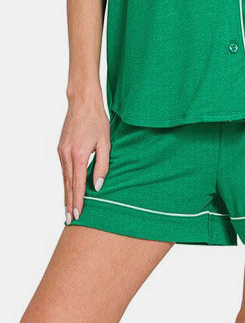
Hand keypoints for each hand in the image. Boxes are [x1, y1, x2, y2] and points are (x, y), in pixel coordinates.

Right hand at [58, 85, 109, 224]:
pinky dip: (66, 182)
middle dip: (69, 203)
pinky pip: (64, 169)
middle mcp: (66, 155)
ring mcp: (61, 151)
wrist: (82, 102)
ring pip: (64, 178)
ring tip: (68, 209)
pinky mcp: (60, 148)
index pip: (78, 184)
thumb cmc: (97, 120)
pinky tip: (68, 189)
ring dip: (66, 194)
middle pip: (67, 185)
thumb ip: (102, 165)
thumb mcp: (105, 142)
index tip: (77, 215)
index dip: (78, 201)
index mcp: (78, 154)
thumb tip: (98, 186)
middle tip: (69, 220)